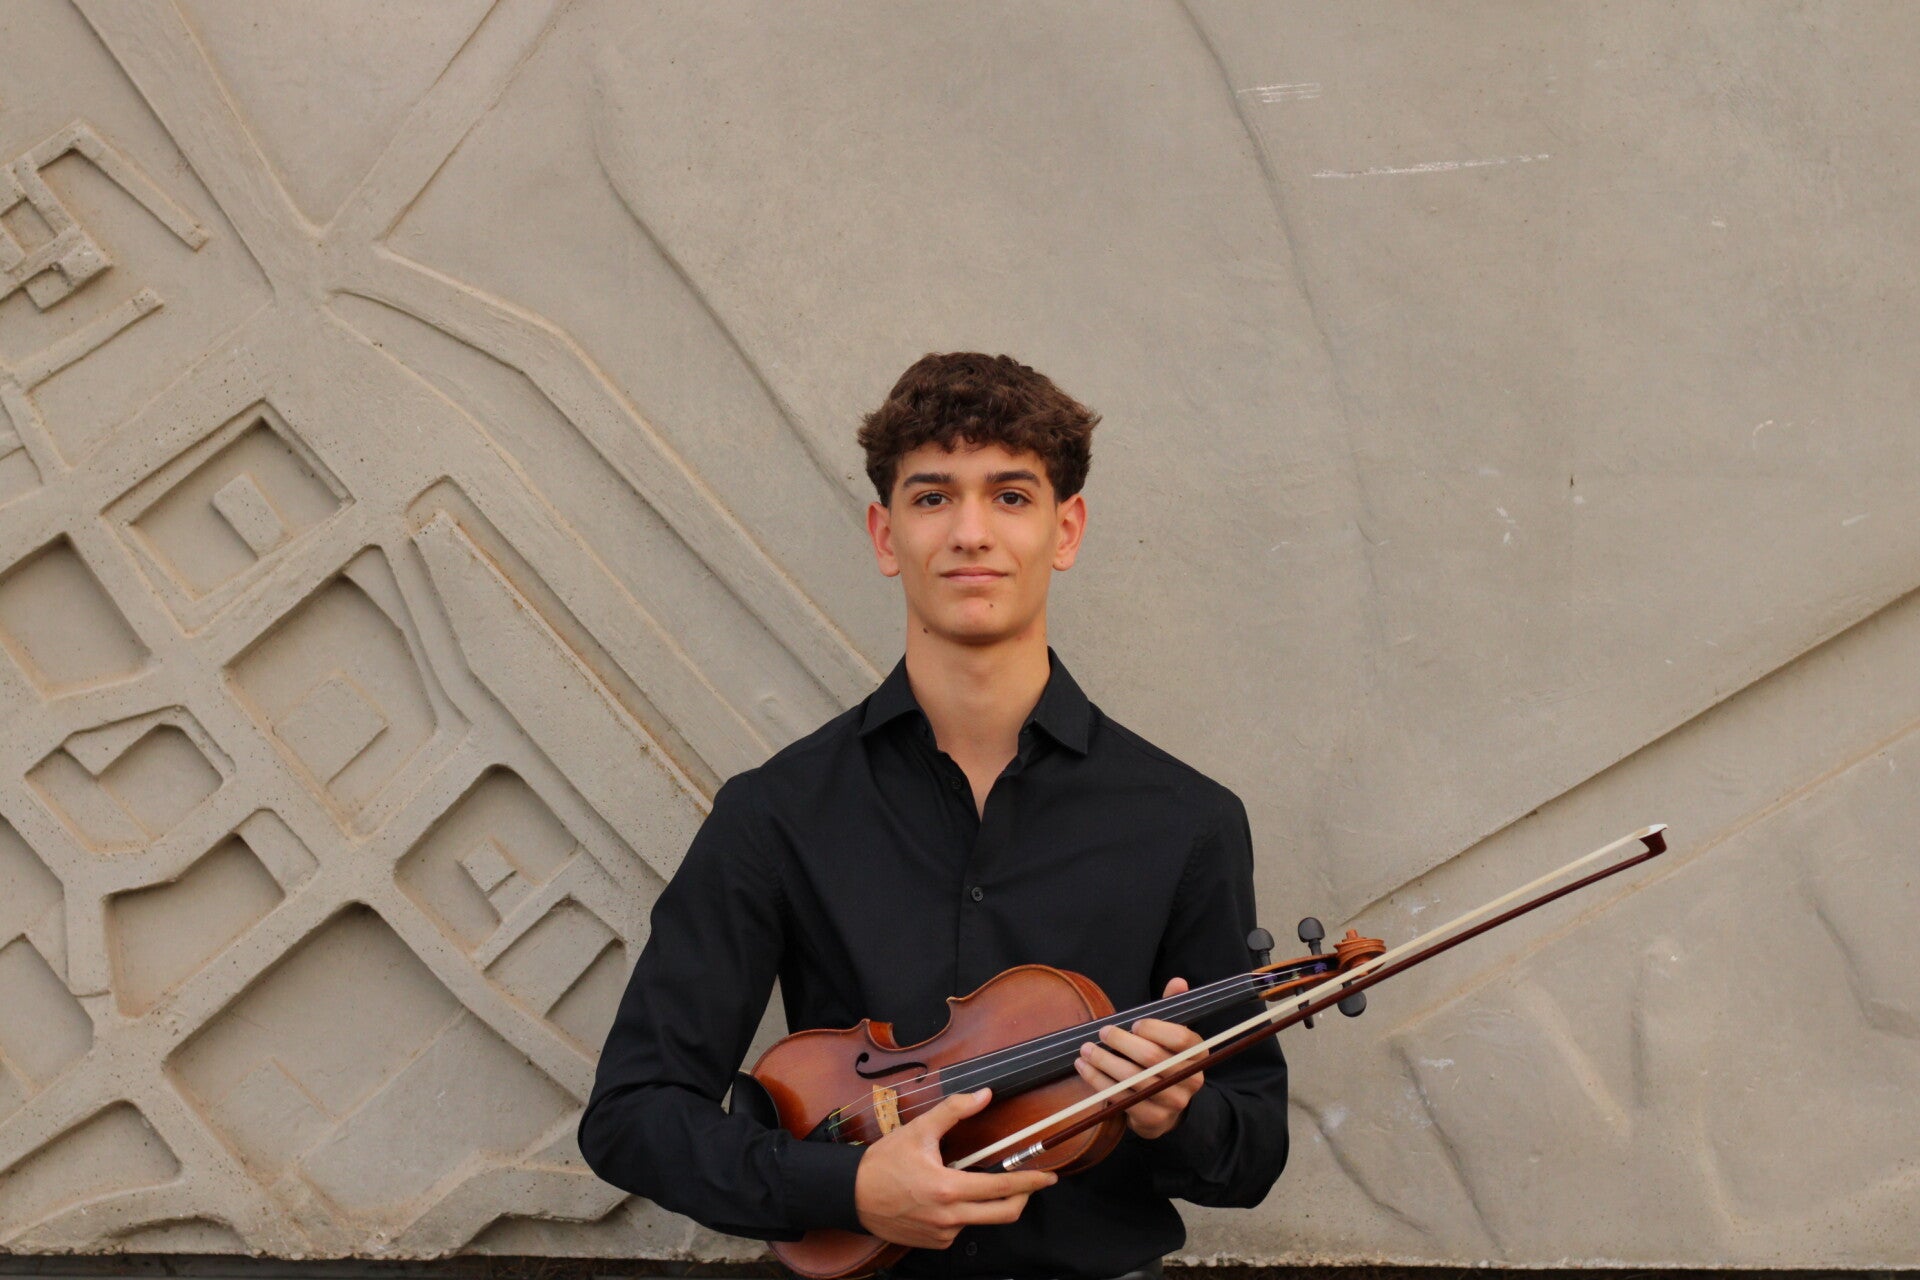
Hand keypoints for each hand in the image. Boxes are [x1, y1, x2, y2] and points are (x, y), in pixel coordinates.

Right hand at [854, 1087, 1056, 1248]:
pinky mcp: (934, 1243)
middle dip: (1023, 1198)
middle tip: (1030, 1183)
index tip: (1049, 1177)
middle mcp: (949, 1217)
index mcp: (948, 1189)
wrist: (852, 1195)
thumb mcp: (918, 1130)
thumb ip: (954, 1110)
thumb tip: (985, 1095)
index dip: (1031, 1182)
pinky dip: (963, 1213)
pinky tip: (946, 1197)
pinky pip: (961, 1228)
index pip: (1002, 1188)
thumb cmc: (883, 1162)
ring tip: (970, 1181)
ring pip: (980, 1220)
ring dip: (986, 1202)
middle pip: (1004, 1214)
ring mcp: (942, 1234)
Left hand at [1074, 977, 1204, 1140]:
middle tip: (1102, 1033)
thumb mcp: (1172, 1034)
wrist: (1166, 1107)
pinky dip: (1099, 1081)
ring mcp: (1172, 1101)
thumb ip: (1173, 1008)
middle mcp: (1190, 1079)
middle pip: (1153, 1058)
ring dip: (1104, 1062)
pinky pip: (1121, 1098)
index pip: (1181, 1039)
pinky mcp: (1152, 1118)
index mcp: (1198, 1054)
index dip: (1154, 1029)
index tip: (1133, 1024)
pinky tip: (1085, 1068)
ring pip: (1133, 1079)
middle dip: (1122, 1043)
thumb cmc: (1165, 1061)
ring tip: (1085, 1050)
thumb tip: (1178, 982)